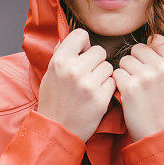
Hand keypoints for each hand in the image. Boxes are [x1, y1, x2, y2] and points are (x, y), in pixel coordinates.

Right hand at [37, 28, 115, 142]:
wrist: (57, 130)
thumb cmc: (54, 100)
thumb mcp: (50, 73)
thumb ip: (62, 54)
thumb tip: (76, 38)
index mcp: (59, 60)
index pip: (81, 34)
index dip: (84, 44)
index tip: (83, 54)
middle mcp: (74, 70)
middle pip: (99, 51)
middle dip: (96, 62)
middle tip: (88, 74)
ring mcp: (88, 84)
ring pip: (108, 67)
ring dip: (103, 76)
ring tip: (91, 86)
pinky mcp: (100, 98)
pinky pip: (113, 83)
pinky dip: (107, 89)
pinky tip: (96, 96)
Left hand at [112, 34, 163, 142]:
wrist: (161, 133)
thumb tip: (154, 38)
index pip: (157, 38)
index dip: (149, 49)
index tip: (148, 62)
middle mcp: (162, 66)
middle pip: (137, 48)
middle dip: (135, 60)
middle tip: (140, 78)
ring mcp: (146, 76)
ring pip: (125, 60)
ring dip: (126, 72)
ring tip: (135, 87)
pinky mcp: (130, 87)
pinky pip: (116, 74)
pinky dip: (119, 83)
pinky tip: (128, 94)